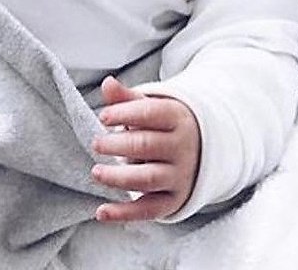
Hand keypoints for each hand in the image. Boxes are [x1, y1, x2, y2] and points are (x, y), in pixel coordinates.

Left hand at [91, 76, 200, 222]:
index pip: (151, 113)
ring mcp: (179, 176)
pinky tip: (101, 211)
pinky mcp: (172, 201)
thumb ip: (126, 98)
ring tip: (97, 171)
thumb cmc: (164, 126)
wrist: (200, 152)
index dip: (125, 114)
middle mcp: (181, 148)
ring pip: (148, 179)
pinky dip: (124, 214)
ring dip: (118, 177)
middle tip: (96, 143)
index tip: (104, 116)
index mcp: (177, 119)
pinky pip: (148, 210)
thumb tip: (107, 83)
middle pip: (147, 145)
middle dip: (118, 145)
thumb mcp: (150, 107)